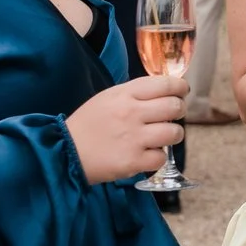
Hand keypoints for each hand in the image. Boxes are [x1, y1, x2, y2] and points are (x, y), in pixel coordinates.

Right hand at [66, 75, 186, 182]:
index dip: (180, 88)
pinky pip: (161, 157)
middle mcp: (131, 113)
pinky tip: (147, 154)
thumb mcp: (108, 98)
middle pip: (175, 107)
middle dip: (179, 111)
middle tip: (172, 116)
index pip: (166, 84)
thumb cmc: (88, 124)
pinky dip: (158, 157)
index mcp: (125, 94)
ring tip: (161, 137)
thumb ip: (136, 93)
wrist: (64, 152)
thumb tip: (167, 91)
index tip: (181, 92)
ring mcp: (133, 138)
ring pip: (174, 133)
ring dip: (172, 135)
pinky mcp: (133, 161)